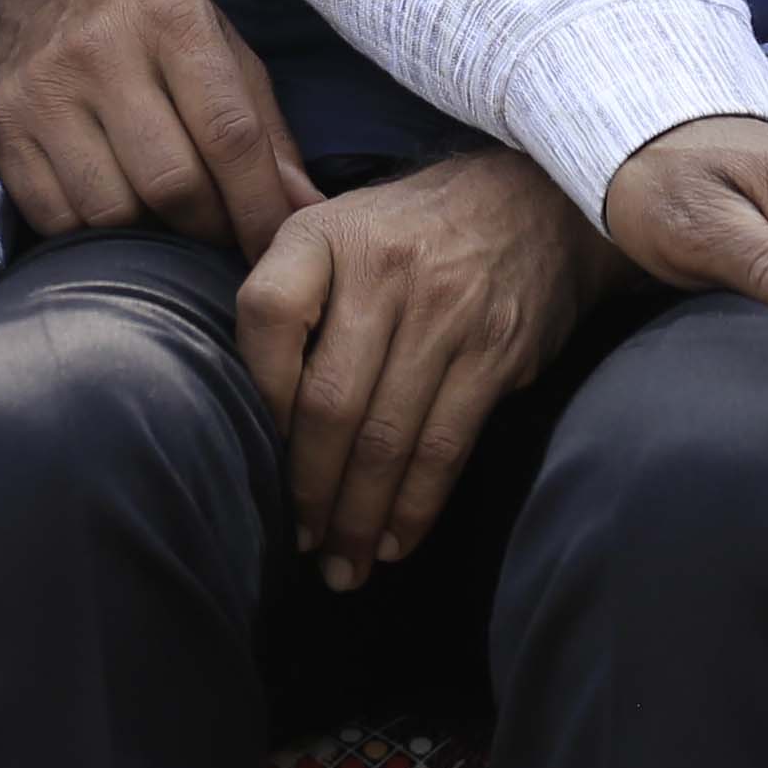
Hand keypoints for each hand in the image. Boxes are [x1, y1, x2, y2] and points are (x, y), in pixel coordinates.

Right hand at [0, 0, 317, 257]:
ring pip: (111, 210)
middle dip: (206, 226)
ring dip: (148, 233)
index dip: (259, 204)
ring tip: (163, 217)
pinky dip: (93, 232)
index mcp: (171, 20)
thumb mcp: (216, 45)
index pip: (229, 134)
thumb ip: (264, 125)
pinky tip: (111, 206)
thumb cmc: (145, 24)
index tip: (275, 243)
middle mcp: (102, 50)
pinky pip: (57, 217)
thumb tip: (305, 205)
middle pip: (171, 182)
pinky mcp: (3, 129)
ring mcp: (44, 91)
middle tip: (218, 233)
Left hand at [234, 147, 606, 584]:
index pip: (266, 316)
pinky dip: (416, 506)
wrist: (535, 204)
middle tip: (298, 541)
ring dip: (358, 516)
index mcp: (326, 235)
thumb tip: (232, 391)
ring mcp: (446, 313)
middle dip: (308, 489)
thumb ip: (288, 289)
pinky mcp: (496, 354)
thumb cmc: (409, 232)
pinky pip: (446, 447)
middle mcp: (384, 270)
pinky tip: (393, 541)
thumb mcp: (338, 226)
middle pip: (330, 401)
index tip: (251, 451)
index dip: (256, 394)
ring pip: (387, 438)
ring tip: (341, 563)